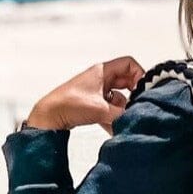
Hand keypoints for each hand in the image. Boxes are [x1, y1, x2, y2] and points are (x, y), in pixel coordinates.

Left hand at [24, 56, 145, 134]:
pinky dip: (113, 118)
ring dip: (122, 110)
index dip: (140, 75)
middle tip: (137, 107)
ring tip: (122, 120)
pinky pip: (109, 109)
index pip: (129, 64)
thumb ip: (122, 114)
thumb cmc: (68, 105)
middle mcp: (100, 78)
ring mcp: (97, 91)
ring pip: (118, 98)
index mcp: (102, 70)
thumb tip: (137, 118)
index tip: (144, 90)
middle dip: (133, 95)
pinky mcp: (92, 104)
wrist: (49, 117)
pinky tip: (113, 129)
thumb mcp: (101, 110)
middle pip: (126, 81)